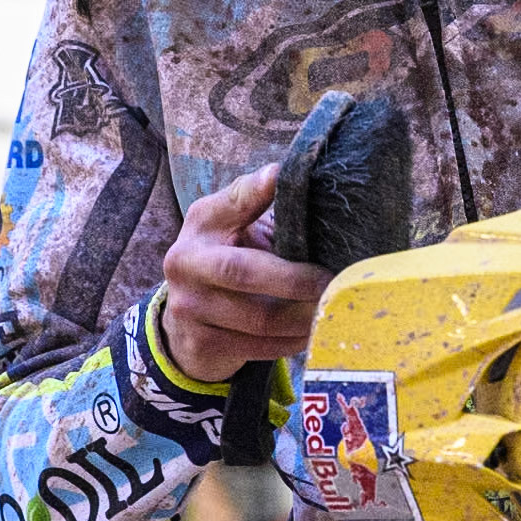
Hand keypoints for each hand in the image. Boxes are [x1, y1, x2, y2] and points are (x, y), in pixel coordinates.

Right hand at [160, 165, 332, 383]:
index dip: (254, 193)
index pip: (229, 205)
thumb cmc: (226, 255)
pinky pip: (259, 347)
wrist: (187, 315)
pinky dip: (294, 341)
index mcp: (200, 225)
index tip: (280, 178)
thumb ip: (253, 199)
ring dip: (304, 315)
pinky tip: (315, 330)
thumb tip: (282, 173)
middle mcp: (185, 265)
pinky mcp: (203, 344)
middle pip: (245, 273)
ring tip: (335, 307)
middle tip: (335, 279)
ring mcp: (189, 309)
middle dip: (296, 279)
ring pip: (260, 319)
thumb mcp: (231, 222)